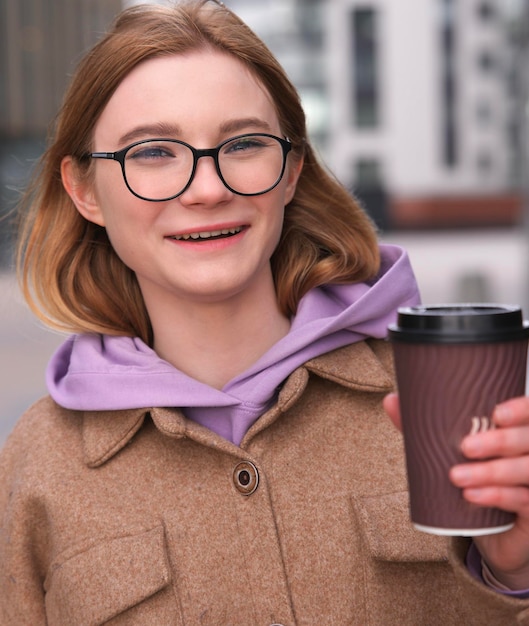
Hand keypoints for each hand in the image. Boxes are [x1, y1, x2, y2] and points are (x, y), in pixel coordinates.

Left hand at [383, 393, 528, 590]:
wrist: (496, 536)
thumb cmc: (474, 481)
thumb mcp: (451, 453)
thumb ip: (425, 427)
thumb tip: (391, 399)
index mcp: (521, 432)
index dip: (521, 409)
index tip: (495, 414)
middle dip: (500, 442)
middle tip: (465, 447)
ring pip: (527, 470)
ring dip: (492, 472)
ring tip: (456, 476)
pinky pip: (523, 500)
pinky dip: (496, 496)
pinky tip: (472, 496)